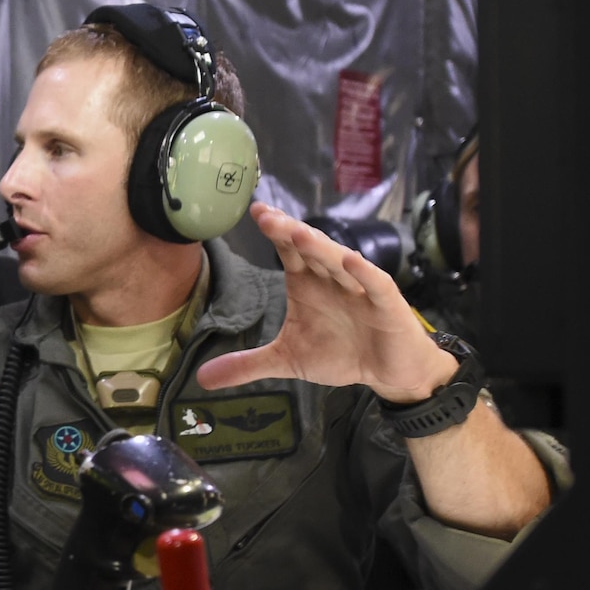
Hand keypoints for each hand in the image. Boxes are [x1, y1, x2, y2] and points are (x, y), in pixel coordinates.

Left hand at [197, 202, 456, 402]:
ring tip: (298, 232)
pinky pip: (375, 284)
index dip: (274, 231)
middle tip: (267, 216)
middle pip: (310, 249)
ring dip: (320, 247)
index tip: (255, 211)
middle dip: (290, 232)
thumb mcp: (287, 360)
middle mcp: (333, 278)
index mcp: (308, 283)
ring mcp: (361, 288)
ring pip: (339, 261)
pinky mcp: (387, 304)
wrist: (388, 370)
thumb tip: (202, 379)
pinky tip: (349, 260)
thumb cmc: (340, 353)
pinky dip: (363, 273)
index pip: (289, 250)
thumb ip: (247, 364)